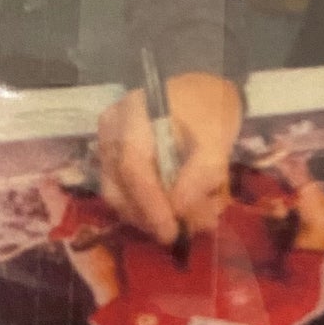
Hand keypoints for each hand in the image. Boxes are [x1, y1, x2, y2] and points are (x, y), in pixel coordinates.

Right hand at [97, 71, 243, 243]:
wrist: (200, 91)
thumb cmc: (209, 108)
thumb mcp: (215, 138)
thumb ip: (201, 172)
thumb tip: (179, 209)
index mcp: (134, 114)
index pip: (133, 167)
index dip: (150, 204)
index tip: (170, 230)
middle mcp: (111, 130)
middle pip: (118, 186)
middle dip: (149, 217)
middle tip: (181, 233)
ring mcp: (107, 144)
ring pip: (117, 194)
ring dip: (148, 216)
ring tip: (185, 224)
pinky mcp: (112, 158)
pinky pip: (122, 190)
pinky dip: (146, 206)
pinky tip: (173, 212)